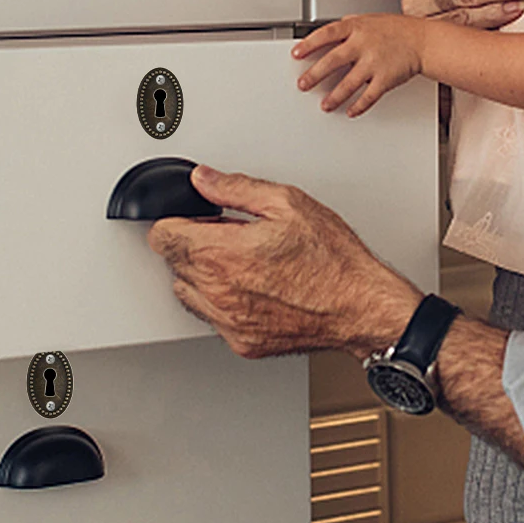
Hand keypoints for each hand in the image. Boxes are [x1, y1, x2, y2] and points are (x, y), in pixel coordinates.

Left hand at [147, 166, 420, 358]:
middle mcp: (218, 292)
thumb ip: (236, 188)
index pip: (162, 236)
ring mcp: (227, 321)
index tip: (195, 219)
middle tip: (230, 237)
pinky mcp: (240, 342)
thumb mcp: (288, 203)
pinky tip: (253, 288)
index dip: (176, 221)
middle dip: (194, 245)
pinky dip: (223, 303)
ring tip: (242, 263)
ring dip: (203, 276)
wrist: (361, 307)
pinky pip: (212, 319)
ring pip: (187, 294)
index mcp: (221, 254)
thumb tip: (204, 179)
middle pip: (172, 264)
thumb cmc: (333, 260)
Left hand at [292, 13, 424, 115]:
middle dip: (315, 75)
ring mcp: (374, 63)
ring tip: (325, 105)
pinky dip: (358, 106)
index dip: (309, 45)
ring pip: (348, 83)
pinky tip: (350, 111)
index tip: (296, 54)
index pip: (327, 34)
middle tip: (303, 85)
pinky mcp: (385, 79)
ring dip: (334, 96)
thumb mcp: (370, 20)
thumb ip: (350, 26)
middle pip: (332, 61)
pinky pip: (368, 96)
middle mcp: (363, 44)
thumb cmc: (398, 30)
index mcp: (357, 27)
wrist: (423, 41)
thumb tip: (331, 33)